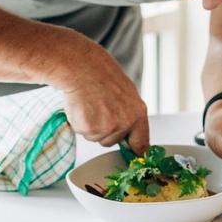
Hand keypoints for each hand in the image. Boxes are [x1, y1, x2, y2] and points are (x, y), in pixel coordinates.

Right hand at [61, 40, 149, 155]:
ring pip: (97, 137)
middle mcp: (125, 123)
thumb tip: (130, 127)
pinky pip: (83, 133)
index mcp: (137, 113)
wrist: (81, 67)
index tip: (135, 155)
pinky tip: (82, 105)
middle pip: (112, 140)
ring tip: (91, 103)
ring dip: (92, 125)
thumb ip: (129, 112)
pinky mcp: (89, 129)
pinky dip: (80, 122)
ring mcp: (107, 128)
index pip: (141, 143)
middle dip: (105, 128)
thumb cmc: (101, 73)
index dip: (135, 150)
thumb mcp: (126, 91)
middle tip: (99, 106)